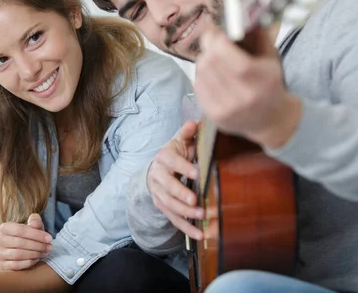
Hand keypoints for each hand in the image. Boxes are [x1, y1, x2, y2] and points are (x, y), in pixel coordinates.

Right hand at [0, 213, 52, 271]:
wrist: (18, 249)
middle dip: (38, 245)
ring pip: (18, 254)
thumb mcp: (33, 226)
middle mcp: (0, 240)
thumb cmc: (28, 235)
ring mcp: (0, 253)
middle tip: (49, 247)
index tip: (49, 238)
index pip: (20, 230)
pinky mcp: (3, 265)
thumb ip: (35, 221)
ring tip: (44, 253)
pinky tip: (36, 259)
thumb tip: (34, 224)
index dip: (36, 234)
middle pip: (19, 242)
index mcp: (5, 227)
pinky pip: (16, 265)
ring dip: (34, 254)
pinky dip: (29, 262)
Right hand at [147, 121, 204, 239]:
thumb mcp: (180, 141)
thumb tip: (194, 123)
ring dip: (185, 213)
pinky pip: (174, 219)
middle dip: (181, 194)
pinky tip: (200, 235)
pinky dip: (186, 228)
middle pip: (167, 187)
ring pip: (169, 205)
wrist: (157, 170)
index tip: (197, 172)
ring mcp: (158, 193)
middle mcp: (157, 176)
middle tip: (195, 200)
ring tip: (201, 217)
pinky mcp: (163, 206)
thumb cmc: (174, 154)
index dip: (183, 167)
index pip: (172, 162)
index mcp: (163, 157)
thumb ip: (187, 133)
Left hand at [194, 28, 301, 148]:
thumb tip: (243, 13)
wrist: (271, 120)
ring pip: (201, 73)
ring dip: (204, 60)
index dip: (215, 38)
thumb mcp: (271, 59)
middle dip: (208, 47)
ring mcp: (227, 109)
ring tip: (213, 58)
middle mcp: (242, 97)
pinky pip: (198, 87)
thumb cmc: (271, 85)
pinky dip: (201, 75)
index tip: (215, 31)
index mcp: (259, 80)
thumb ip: (258, 35)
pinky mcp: (215, 116)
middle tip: (212, 41)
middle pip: (210, 61)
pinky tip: (211, 73)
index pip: (224, 52)